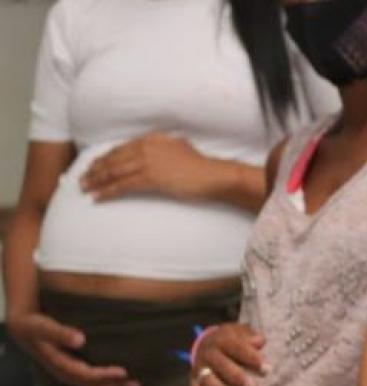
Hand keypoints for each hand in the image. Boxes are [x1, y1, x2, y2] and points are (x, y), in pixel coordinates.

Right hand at [9, 311, 138, 385]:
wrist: (23, 325)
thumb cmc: (33, 323)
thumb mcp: (41, 326)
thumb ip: (58, 333)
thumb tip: (80, 340)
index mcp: (57, 363)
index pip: (83, 375)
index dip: (104, 376)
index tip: (124, 372)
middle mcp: (62, 371)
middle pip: (90, 385)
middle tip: (136, 383)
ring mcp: (67, 372)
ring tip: (135, 384)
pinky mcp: (72, 368)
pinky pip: (91, 380)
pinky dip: (107, 381)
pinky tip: (122, 378)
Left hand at [80, 133, 223, 201]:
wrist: (213, 175)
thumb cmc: (200, 166)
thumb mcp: (179, 148)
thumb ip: (163, 147)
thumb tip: (155, 151)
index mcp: (151, 139)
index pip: (120, 148)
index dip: (104, 158)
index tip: (93, 166)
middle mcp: (146, 147)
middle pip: (113, 159)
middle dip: (95, 169)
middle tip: (82, 179)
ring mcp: (148, 162)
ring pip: (115, 172)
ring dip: (97, 181)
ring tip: (85, 188)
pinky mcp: (151, 177)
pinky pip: (123, 185)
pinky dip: (108, 191)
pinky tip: (98, 197)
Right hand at [190, 323, 266, 385]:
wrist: (209, 342)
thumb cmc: (234, 341)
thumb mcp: (242, 334)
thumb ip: (251, 337)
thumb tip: (259, 341)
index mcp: (223, 340)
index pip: (238, 347)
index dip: (252, 357)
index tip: (266, 368)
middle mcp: (210, 353)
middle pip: (221, 364)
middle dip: (237, 376)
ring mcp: (200, 366)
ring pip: (206, 377)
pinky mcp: (193, 378)